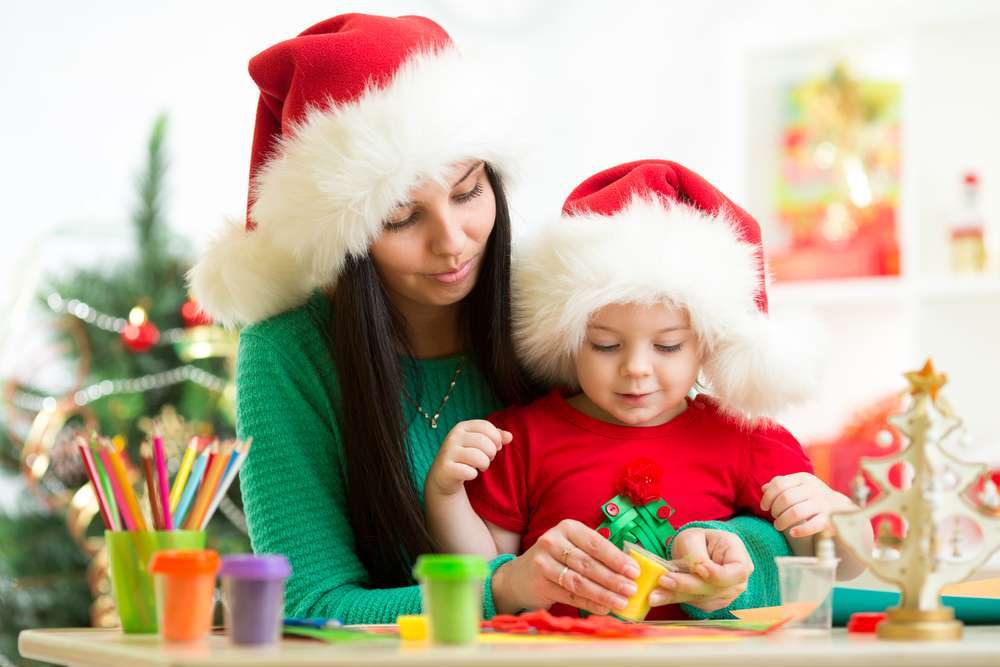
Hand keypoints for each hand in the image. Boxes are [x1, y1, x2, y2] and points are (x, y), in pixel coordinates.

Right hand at [426, 420, 511, 495]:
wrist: (443, 475)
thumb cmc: (466, 456)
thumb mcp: (479, 443)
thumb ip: (496, 437)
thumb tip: (510, 436)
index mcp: (462, 427)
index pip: (486, 426)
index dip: (496, 437)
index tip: (497, 446)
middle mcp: (453, 437)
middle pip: (484, 442)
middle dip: (492, 453)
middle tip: (488, 459)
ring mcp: (448, 452)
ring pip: (478, 457)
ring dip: (484, 464)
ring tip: (481, 467)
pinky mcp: (446, 468)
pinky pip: (469, 472)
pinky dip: (473, 475)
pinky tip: (470, 474)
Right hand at [491, 519, 640, 615]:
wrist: (520, 576)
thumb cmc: (557, 559)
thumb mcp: (574, 546)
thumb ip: (597, 553)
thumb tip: (630, 568)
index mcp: (567, 527)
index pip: (596, 544)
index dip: (617, 559)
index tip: (635, 571)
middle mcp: (553, 542)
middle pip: (588, 563)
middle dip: (613, 578)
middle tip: (632, 589)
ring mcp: (543, 563)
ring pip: (579, 581)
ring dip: (604, 593)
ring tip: (622, 602)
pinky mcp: (540, 583)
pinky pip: (570, 595)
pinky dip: (590, 603)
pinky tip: (604, 608)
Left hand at [649, 528, 752, 611]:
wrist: (697, 549)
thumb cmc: (699, 540)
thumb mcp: (695, 538)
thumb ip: (697, 555)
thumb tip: (697, 571)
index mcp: (739, 558)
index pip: (737, 572)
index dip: (719, 575)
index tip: (699, 569)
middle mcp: (737, 581)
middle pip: (716, 589)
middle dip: (688, 585)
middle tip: (664, 580)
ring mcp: (725, 595)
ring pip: (702, 599)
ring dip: (677, 595)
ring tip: (655, 592)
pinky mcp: (710, 603)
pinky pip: (694, 603)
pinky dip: (675, 598)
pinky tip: (659, 595)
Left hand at [760, 472, 854, 537]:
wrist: (840, 507)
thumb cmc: (812, 496)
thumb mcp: (798, 486)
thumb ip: (781, 485)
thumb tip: (764, 488)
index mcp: (804, 478)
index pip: (779, 484)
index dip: (768, 497)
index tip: (764, 507)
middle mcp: (813, 488)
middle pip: (786, 498)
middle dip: (775, 510)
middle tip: (774, 517)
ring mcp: (822, 503)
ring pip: (796, 512)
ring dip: (783, 521)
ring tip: (778, 525)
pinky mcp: (829, 519)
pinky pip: (812, 525)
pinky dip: (800, 530)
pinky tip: (793, 533)